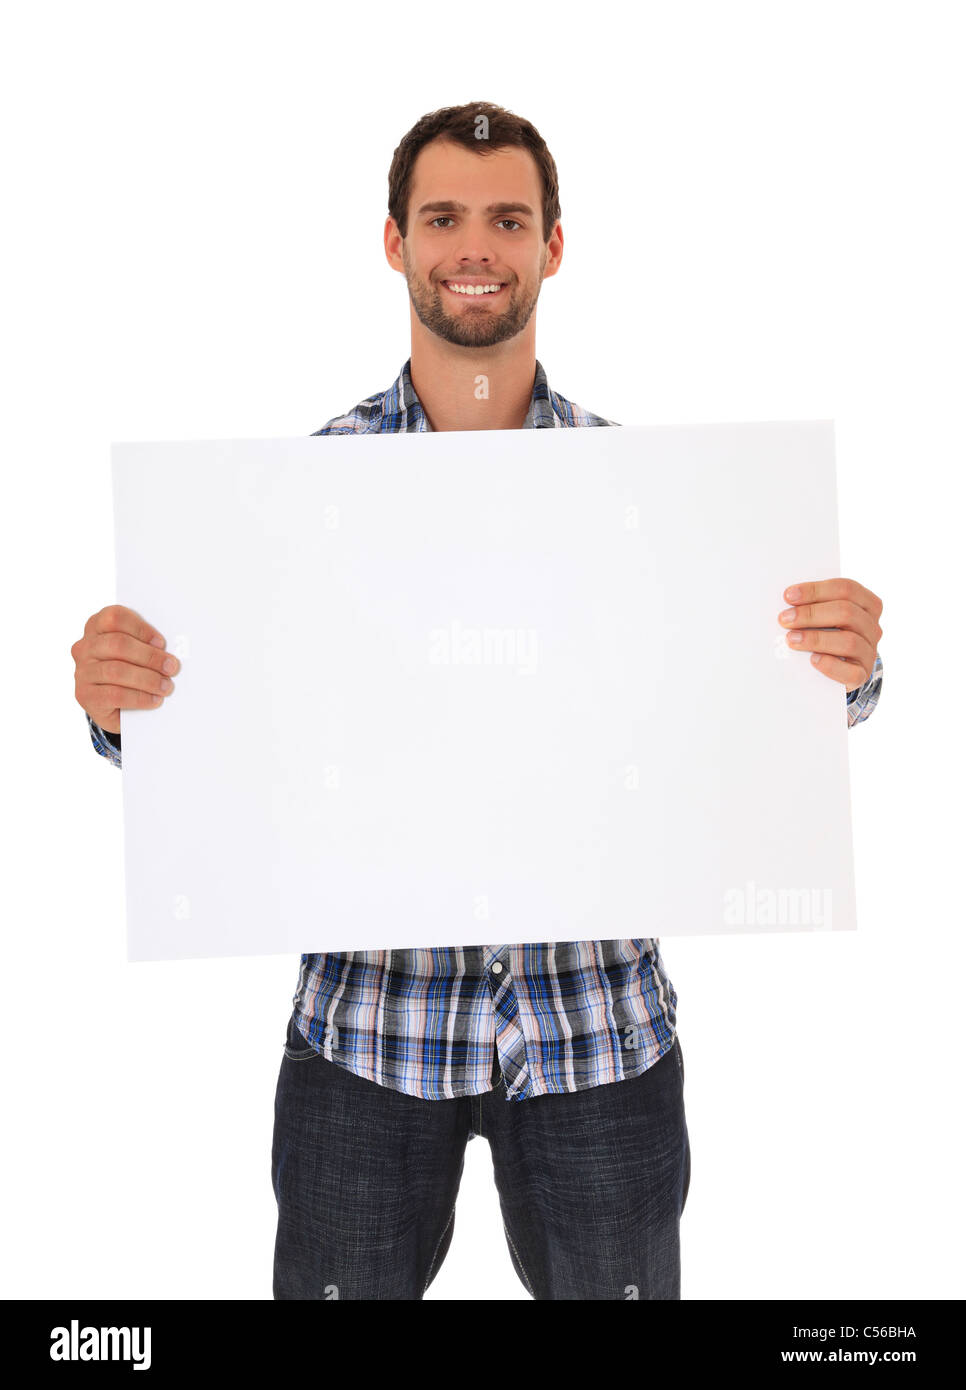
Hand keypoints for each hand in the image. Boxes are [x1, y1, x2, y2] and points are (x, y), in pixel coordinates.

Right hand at [72, 604, 179, 734]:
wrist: (115, 704)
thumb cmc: (130, 670)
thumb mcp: (136, 652)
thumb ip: (147, 645)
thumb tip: (168, 653)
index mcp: (97, 626)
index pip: (114, 617)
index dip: (140, 629)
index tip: (161, 643)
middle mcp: (85, 647)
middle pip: (118, 644)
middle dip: (149, 656)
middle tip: (171, 667)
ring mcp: (83, 671)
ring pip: (116, 671)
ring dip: (147, 679)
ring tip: (166, 686)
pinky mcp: (85, 695)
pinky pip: (114, 694)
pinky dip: (139, 698)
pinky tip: (154, 700)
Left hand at [778, 578, 882, 692]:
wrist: (836, 669)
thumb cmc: (825, 634)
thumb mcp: (824, 616)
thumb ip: (813, 605)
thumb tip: (787, 600)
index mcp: (866, 604)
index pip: (846, 588)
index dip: (816, 590)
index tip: (788, 596)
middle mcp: (871, 627)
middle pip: (846, 612)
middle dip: (811, 614)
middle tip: (784, 619)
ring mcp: (869, 652)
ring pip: (849, 641)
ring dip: (816, 639)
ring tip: (791, 639)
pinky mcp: (861, 675)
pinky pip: (851, 672)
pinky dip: (831, 665)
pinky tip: (813, 660)